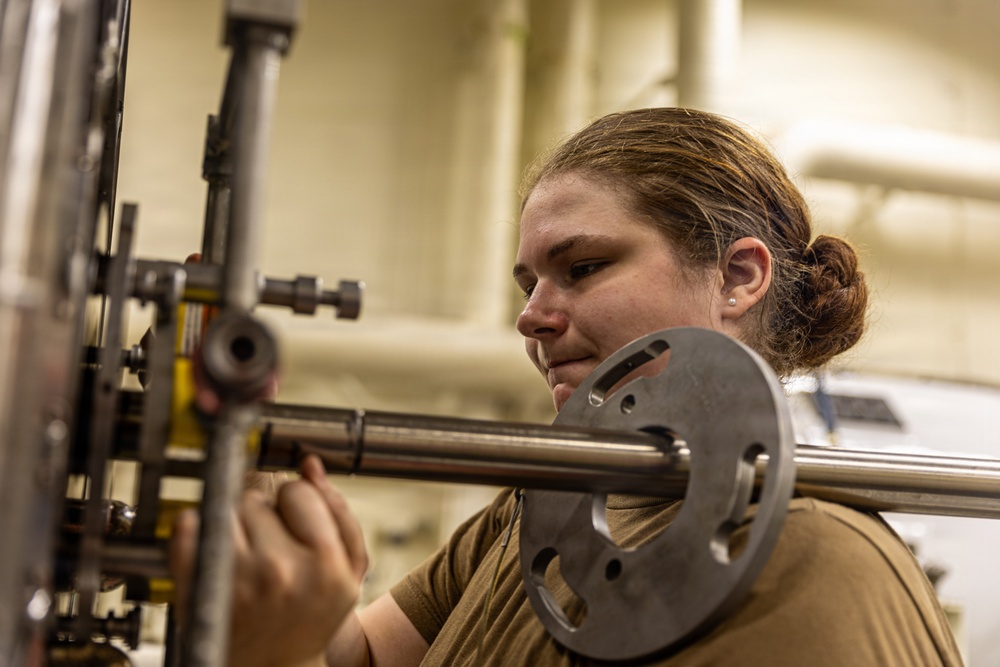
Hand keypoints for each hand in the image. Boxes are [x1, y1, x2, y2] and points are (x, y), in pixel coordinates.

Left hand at [170, 455, 368, 666]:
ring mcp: (237, 579)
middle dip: (264, 514)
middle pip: (259, 498)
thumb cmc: (313, 617)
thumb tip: (311, 465)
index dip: (296, 505)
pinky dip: (194, 528)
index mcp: (325, 564)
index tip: (294, 525)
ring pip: (227, 508)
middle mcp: (280, 570)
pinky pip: (187, 526)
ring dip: (233, 522)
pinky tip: (215, 552)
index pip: (299, 492)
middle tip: (270, 545)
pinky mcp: (200, 586)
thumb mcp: (350, 572)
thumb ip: (339, 513)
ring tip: (246, 553)